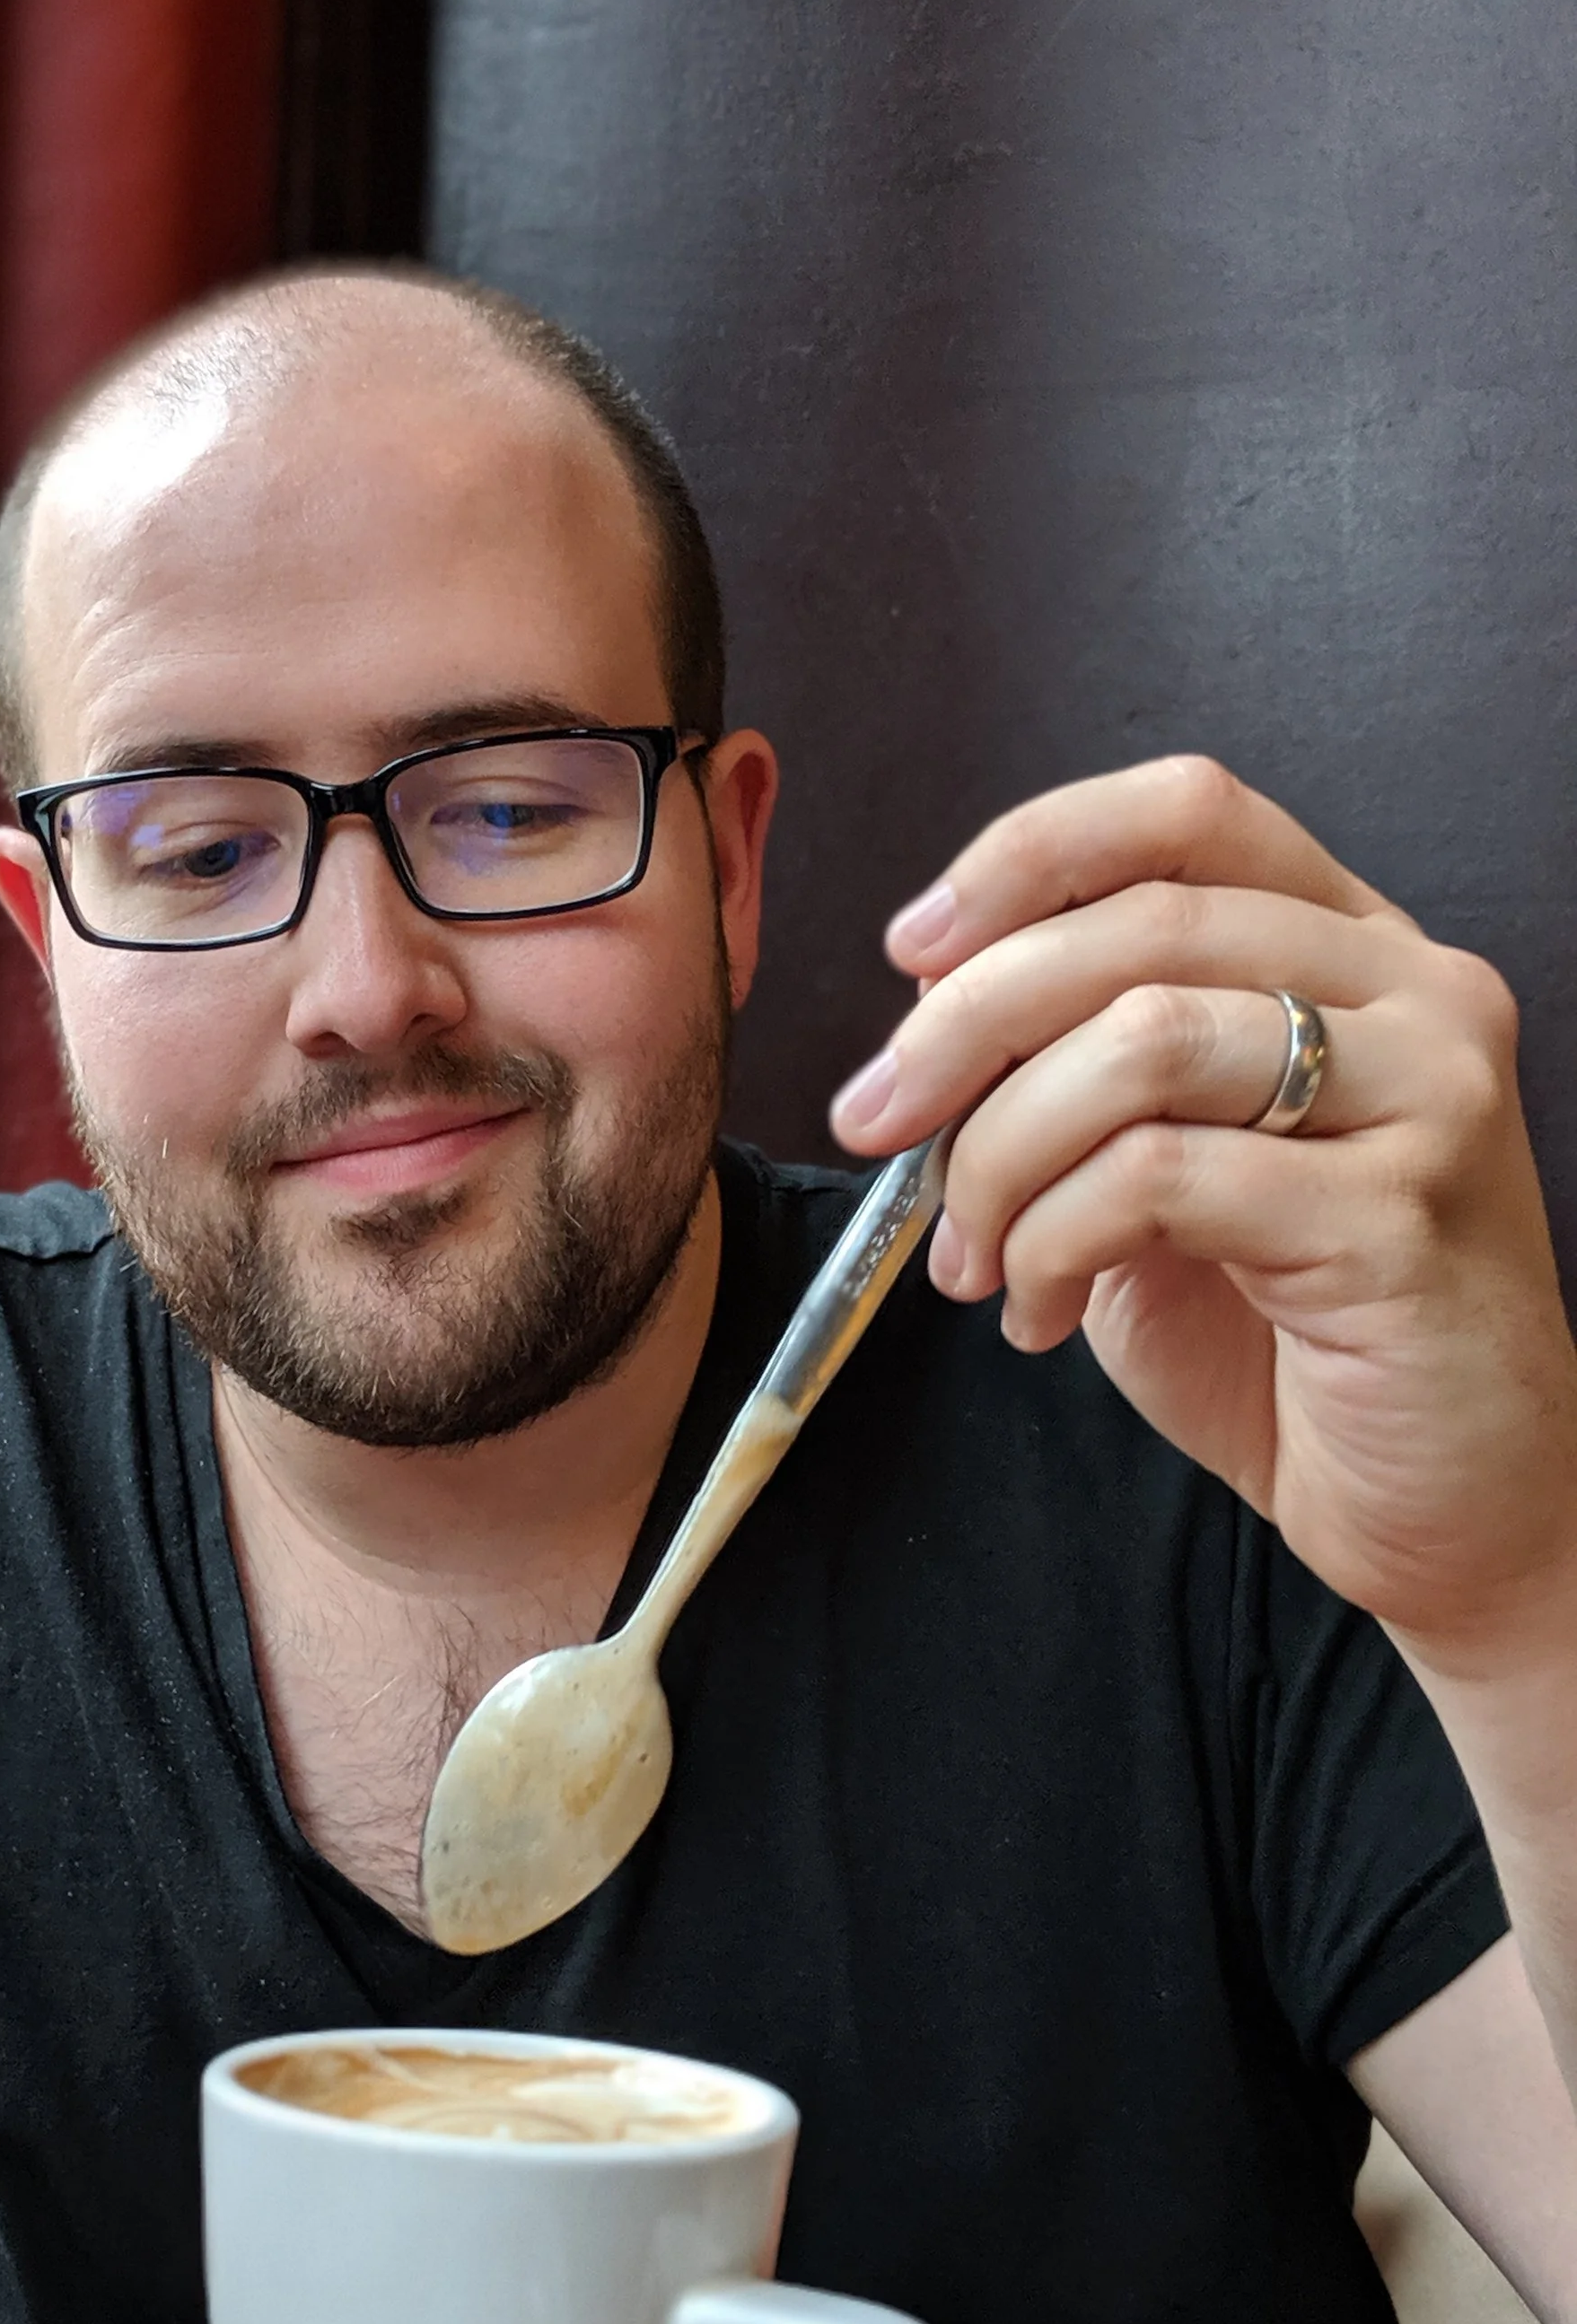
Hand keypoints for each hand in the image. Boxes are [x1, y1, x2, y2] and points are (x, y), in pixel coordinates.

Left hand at [827, 756, 1576, 1665]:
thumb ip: (1080, 1075)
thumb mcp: (1161, 1178)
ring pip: (1140, 1041)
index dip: (1029, 856)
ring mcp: (1427, 1097)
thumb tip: (930, 1012)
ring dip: (1000, 1153)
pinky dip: (1051, 1242)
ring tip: (969, 1256)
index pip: (1187, 814)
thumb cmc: (1294, 1343)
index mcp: (1354, 952)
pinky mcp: (1398, 1217)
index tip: (913, 950)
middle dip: (962, 1027)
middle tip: (876, 1125)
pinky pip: (1159, 1179)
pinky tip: (1034, 1312)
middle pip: (1138, 926)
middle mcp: (1413, 994)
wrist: (1447, 1509)